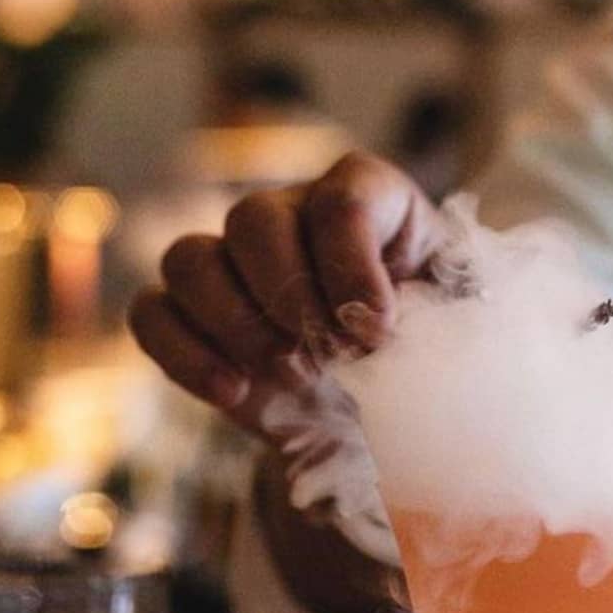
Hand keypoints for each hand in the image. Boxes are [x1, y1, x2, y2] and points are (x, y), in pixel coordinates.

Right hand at [129, 151, 449, 435]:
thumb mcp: (460, 332)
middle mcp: (291, 218)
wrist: (386, 414)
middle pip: (254, 218)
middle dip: (290, 294)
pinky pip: (152, 314)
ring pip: (189, 258)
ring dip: (236, 322)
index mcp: (369, 203)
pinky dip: (186, 355)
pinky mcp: (192, 319)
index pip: (342, 198)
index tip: (379, 332)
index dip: (353, 266)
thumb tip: (388, 328)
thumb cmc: (429, 359)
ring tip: (292, 374)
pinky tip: (237, 393)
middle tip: (331, 355)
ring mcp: (232, 264)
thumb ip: (449, 318)